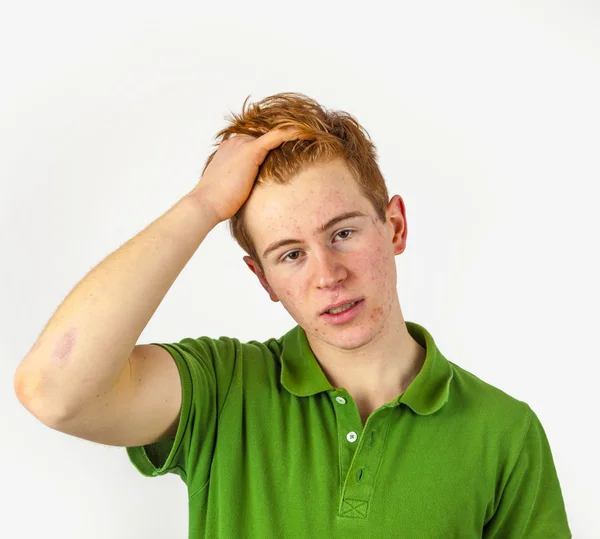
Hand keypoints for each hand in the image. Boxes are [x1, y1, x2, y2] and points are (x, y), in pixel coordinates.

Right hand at [191, 127, 306, 222]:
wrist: (206, 204)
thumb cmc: (217, 203)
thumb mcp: (233, 189)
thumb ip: (246, 184)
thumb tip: (256, 194)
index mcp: (231, 148)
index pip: (259, 139)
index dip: (276, 142)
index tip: (293, 147)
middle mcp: (237, 141)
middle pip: (267, 133)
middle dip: (286, 136)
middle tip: (309, 137)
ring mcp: (243, 144)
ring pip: (274, 132)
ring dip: (293, 132)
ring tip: (313, 133)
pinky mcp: (251, 151)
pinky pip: (278, 135)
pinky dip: (294, 132)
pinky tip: (309, 132)